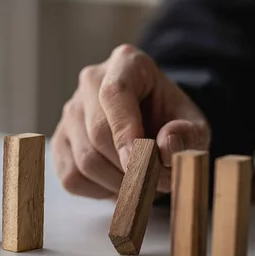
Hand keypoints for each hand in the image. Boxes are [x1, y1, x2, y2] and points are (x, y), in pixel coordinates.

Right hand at [51, 44, 209, 198]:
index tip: (143, 164)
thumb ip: (188, 134)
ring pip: (85, 160)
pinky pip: (72, 178)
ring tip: (143, 186)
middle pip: (97, 133)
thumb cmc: (172, 121)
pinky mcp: (60, 141)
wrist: (154, 124)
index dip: (126, 133)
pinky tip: (119, 184)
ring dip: (118, 184)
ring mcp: (70, 112)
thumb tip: (166, 146)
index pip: (114, 94)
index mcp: (126, 64)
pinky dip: (99, 191)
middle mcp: (90, 82)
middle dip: (130, 169)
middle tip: (158, 185)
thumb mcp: (194, 124)